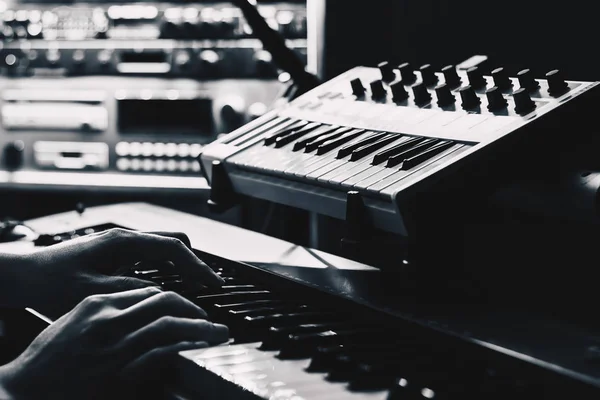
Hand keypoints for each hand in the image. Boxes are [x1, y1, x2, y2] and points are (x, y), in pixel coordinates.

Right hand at [0, 287, 228, 399]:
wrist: (25, 386)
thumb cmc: (49, 356)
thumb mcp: (76, 320)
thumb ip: (109, 311)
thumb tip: (138, 310)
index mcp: (99, 302)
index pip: (148, 290)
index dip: (175, 297)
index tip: (187, 306)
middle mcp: (109, 318)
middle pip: (165, 300)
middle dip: (193, 307)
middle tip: (208, 318)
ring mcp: (114, 343)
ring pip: (168, 323)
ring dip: (199, 326)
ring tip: (215, 332)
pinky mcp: (117, 369)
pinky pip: (159, 351)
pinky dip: (183, 347)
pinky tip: (197, 348)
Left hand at [16, 228, 223, 318]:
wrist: (25, 274)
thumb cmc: (50, 281)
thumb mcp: (92, 291)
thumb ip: (130, 290)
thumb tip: (163, 294)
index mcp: (122, 242)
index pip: (172, 247)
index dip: (197, 266)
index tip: (212, 282)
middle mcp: (124, 237)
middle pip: (173, 241)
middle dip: (193, 262)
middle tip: (206, 285)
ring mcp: (120, 243)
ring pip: (163, 247)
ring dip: (180, 265)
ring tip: (192, 286)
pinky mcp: (116, 252)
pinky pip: (151, 255)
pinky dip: (166, 267)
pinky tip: (167, 284)